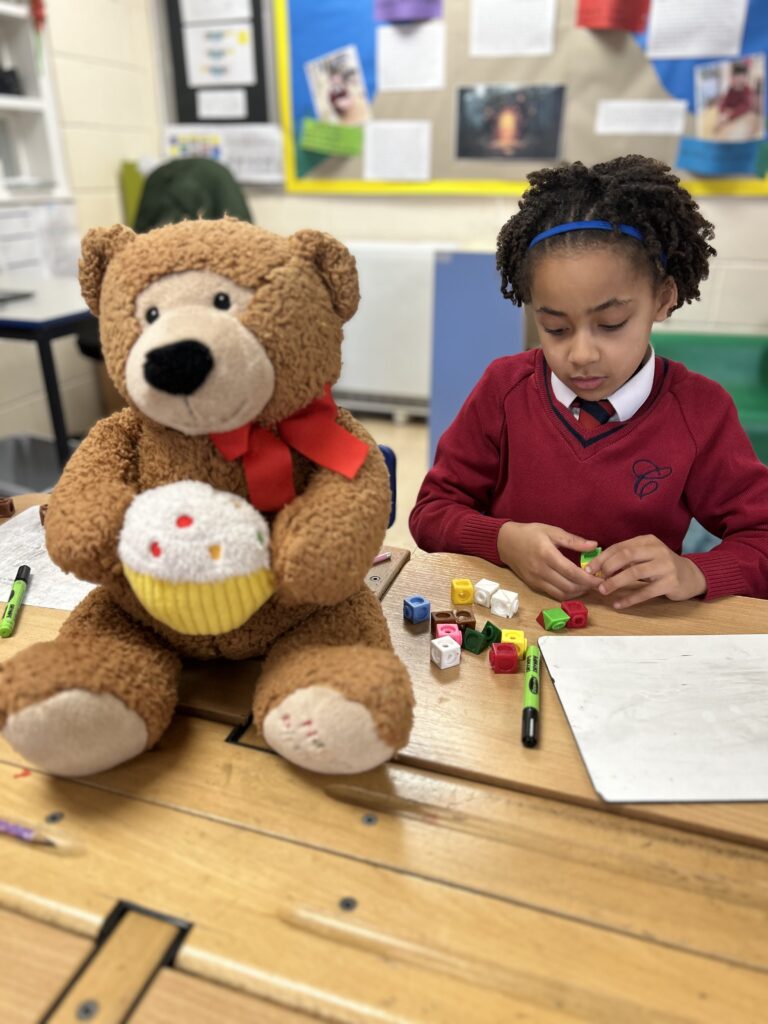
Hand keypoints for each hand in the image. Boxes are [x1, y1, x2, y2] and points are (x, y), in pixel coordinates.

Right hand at [497, 521, 601, 600]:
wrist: (505, 542)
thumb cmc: (530, 533)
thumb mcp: (551, 531)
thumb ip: (573, 540)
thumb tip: (594, 545)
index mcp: (547, 554)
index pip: (572, 572)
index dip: (589, 579)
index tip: (600, 579)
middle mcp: (541, 570)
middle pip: (569, 587)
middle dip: (586, 588)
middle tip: (596, 583)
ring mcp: (536, 580)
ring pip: (562, 594)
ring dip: (577, 593)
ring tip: (587, 586)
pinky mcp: (533, 585)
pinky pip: (553, 594)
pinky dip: (566, 593)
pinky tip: (573, 587)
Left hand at [586, 535, 706, 608]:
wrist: (691, 576)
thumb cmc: (661, 566)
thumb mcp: (646, 556)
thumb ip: (627, 559)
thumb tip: (598, 568)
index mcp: (647, 540)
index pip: (620, 547)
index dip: (602, 558)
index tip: (589, 569)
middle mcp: (657, 550)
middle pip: (627, 556)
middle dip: (607, 567)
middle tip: (596, 580)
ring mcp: (665, 566)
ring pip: (635, 572)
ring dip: (616, 582)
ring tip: (604, 591)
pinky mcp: (671, 582)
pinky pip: (646, 592)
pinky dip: (630, 599)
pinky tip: (618, 604)